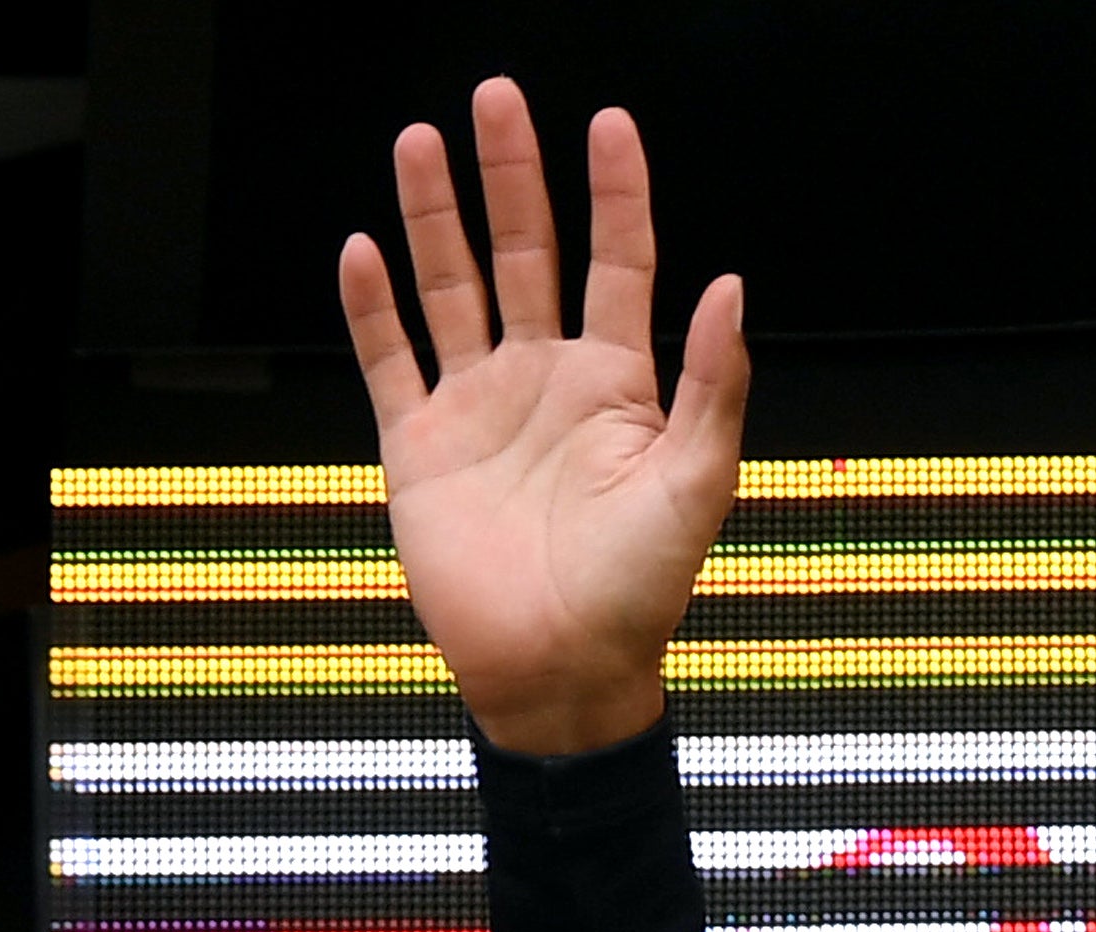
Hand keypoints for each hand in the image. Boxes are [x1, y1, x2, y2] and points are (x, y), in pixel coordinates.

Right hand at [336, 81, 747, 756]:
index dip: (617, 195)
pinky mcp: (419, 442)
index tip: (611, 124)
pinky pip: (390, 357)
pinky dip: (373, 307)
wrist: (560, 668)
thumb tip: (730, 289)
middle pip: (526, 252)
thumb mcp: (697, 485)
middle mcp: (546, 381)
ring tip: (421, 143)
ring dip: (433, 215)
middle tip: (496, 98)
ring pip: (452, 286)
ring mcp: (479, 405)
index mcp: (619, 386)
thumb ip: (712, 385)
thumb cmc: (640, 592)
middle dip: (512, 175)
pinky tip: (365, 249)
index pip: (619, 264)